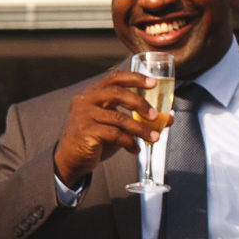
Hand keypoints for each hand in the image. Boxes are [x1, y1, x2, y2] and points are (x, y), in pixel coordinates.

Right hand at [54, 70, 166, 184]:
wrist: (69, 160)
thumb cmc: (95, 140)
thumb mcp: (116, 126)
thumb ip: (138, 120)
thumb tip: (168, 118)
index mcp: (92, 94)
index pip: (114, 78)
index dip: (135, 78)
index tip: (153, 83)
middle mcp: (85, 100)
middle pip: (117, 93)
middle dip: (140, 103)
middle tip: (155, 115)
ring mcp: (83, 115)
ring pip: (119, 118)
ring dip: (140, 129)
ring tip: (154, 138)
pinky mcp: (85, 132)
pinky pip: (114, 135)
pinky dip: (129, 143)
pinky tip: (135, 149)